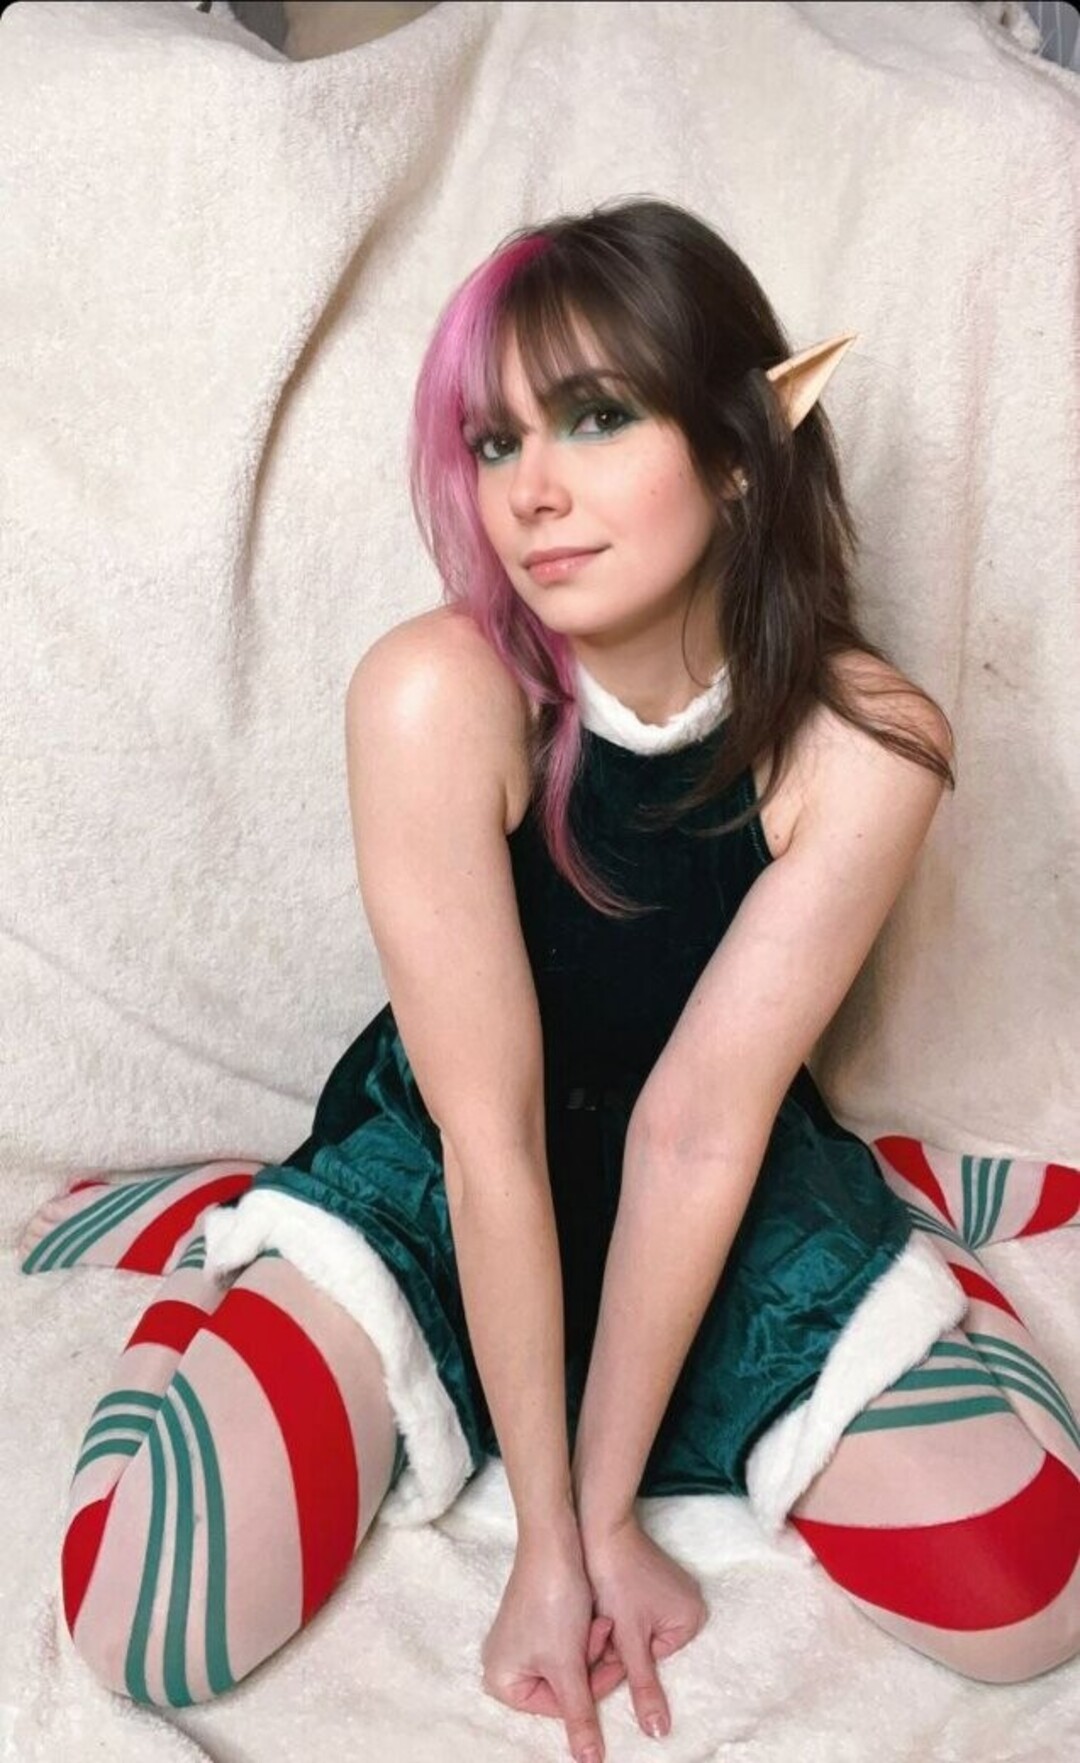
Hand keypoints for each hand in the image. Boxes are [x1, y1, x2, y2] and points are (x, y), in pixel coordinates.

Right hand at [481, 1530, 625, 1761]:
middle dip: (590, 1663)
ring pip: (570, 1664)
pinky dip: (585, 1633)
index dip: (591, 1687)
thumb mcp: (569, 1665)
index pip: (558, 1708)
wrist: (555, 1543)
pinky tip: (594, 1615)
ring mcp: (520, 1641)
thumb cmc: (553, 1602)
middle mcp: (505, 1663)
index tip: (611, 1661)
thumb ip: (580, 1716)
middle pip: (564, 1686)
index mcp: (501, 1681)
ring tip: (599, 1620)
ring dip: (592, 1647)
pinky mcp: (537, 1621)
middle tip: (604, 1633)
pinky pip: (566, 1643)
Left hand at [582, 1514, 706, 1739]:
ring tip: (600, 1607)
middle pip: (646, 1647)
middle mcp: (691, 1603)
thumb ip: (644, 1686)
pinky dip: (618, 1611)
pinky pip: (637, 1611)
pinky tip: (603, 1597)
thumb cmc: (615, 1579)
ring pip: (638, 1631)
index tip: (606, 1633)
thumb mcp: (628, 1639)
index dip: (623, 1656)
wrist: (600, 1527)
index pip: (651, 1661)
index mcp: (694, 1618)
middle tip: (600, 1622)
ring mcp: (673, 1589)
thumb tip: (659, 1732)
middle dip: (619, 1643)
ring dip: (616, 1629)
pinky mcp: (654, 1579)